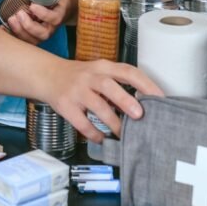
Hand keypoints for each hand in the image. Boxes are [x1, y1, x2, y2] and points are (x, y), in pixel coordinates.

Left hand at [6, 0, 72, 44]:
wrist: (70, 6)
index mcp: (60, 12)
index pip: (54, 18)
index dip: (43, 14)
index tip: (33, 5)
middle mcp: (53, 26)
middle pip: (44, 34)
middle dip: (29, 26)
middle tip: (19, 14)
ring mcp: (45, 31)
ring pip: (34, 40)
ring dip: (21, 32)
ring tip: (11, 19)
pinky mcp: (36, 35)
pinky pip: (25, 41)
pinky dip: (13, 36)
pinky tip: (3, 28)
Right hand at [40, 58, 162, 142]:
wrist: (47, 75)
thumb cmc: (79, 76)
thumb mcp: (98, 72)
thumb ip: (117, 83)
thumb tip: (143, 105)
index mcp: (102, 66)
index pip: (127, 71)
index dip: (145, 83)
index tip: (159, 97)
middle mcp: (89, 76)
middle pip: (108, 85)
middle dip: (125, 100)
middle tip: (140, 115)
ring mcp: (76, 91)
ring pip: (96, 106)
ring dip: (112, 121)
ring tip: (123, 133)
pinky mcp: (65, 105)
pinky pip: (81, 122)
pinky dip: (94, 133)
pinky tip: (102, 139)